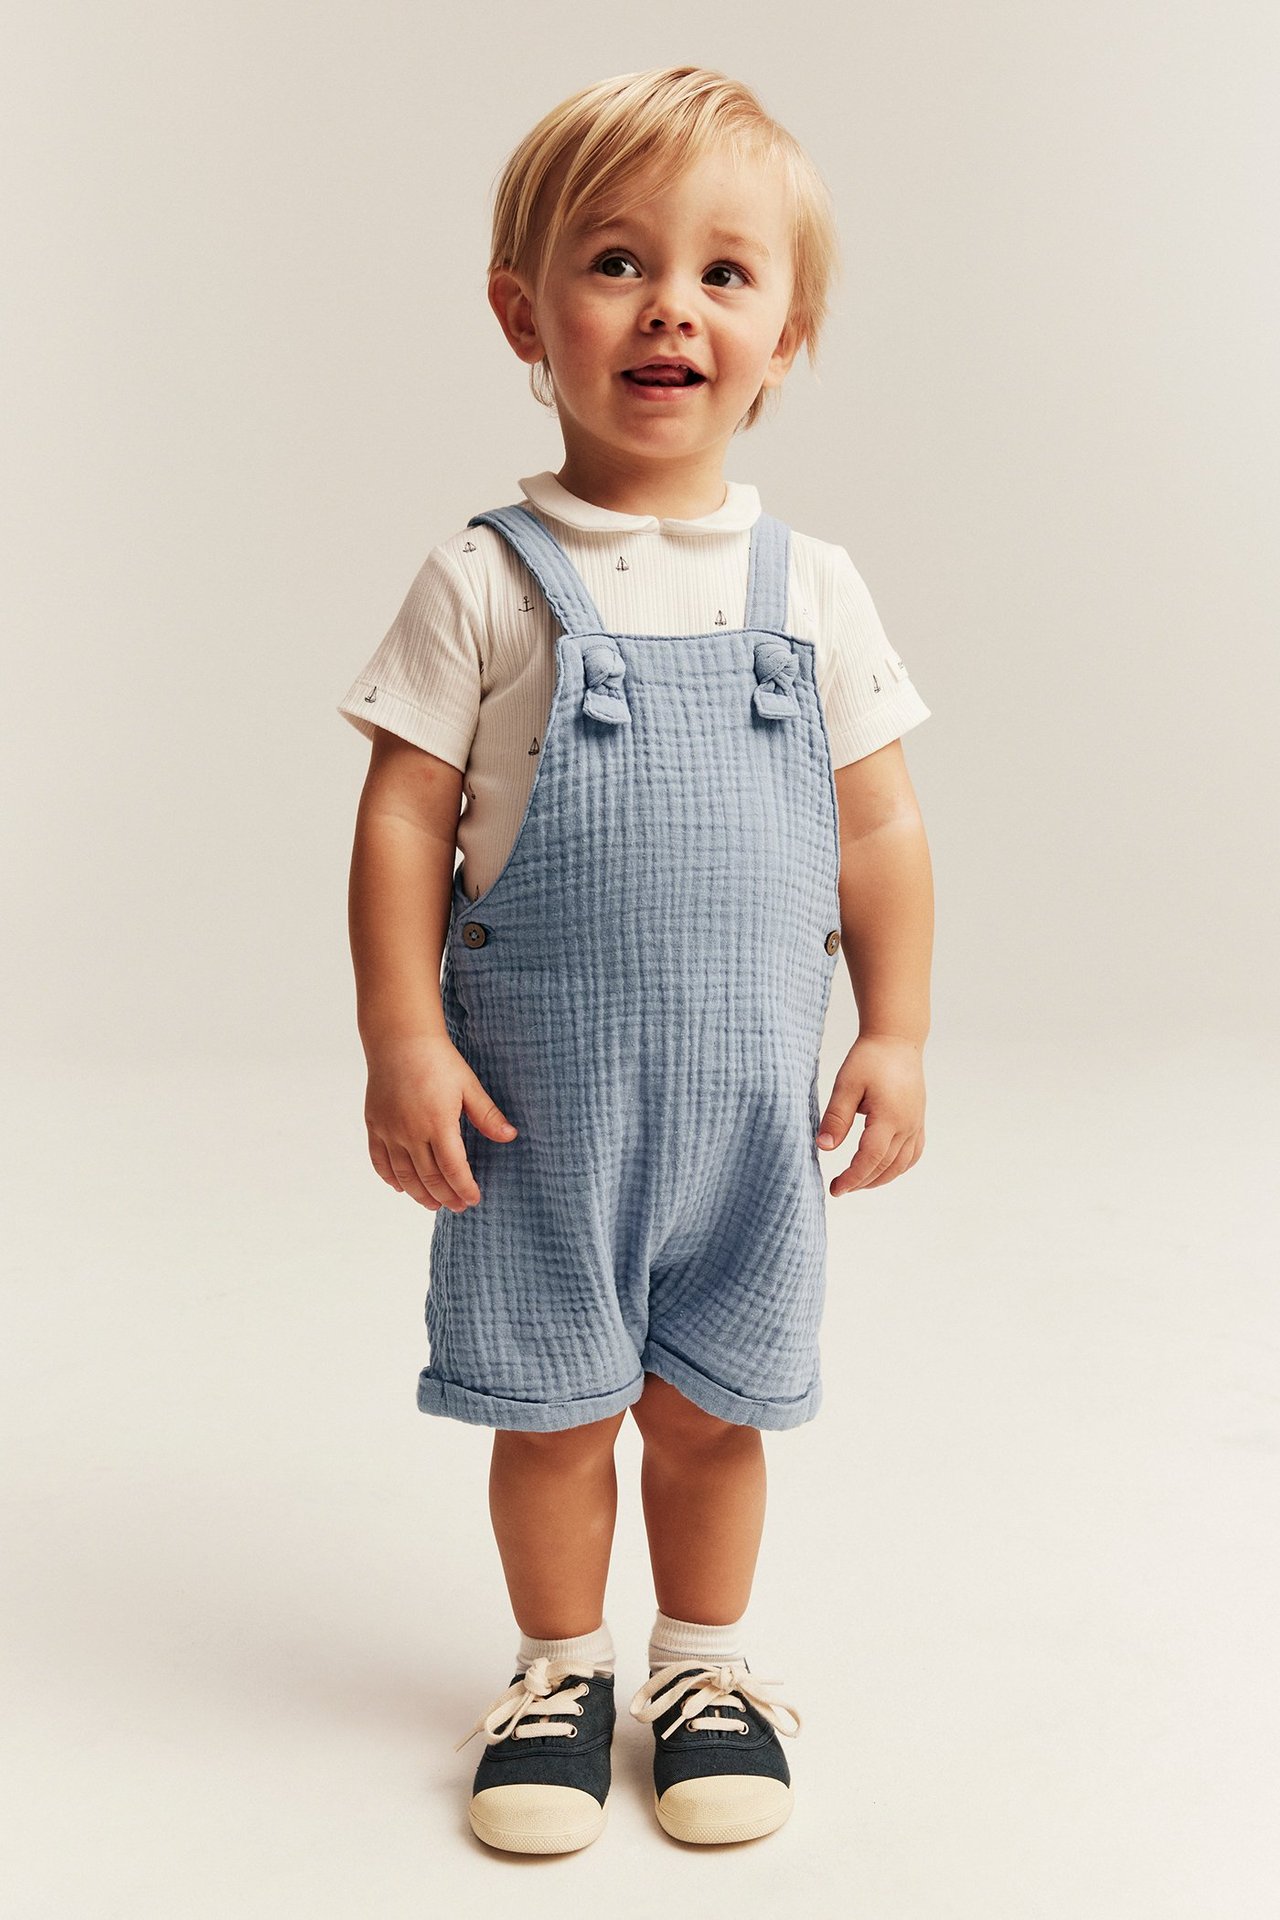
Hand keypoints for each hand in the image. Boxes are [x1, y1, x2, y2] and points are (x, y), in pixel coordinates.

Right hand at [364, 1033, 517, 1211]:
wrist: (399, 1040)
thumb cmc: (438, 1060)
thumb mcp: (469, 1085)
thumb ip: (487, 1115)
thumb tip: (510, 1136)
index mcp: (438, 1122)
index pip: (453, 1169)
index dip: (464, 1189)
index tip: (473, 1199)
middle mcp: (411, 1131)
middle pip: (429, 1178)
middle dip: (445, 1197)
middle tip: (457, 1207)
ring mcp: (389, 1130)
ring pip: (404, 1175)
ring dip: (419, 1194)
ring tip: (432, 1204)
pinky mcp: (374, 1125)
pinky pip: (379, 1161)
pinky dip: (390, 1178)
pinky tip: (402, 1187)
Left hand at [816, 1033, 924, 1194]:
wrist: (896, 1039)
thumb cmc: (869, 1058)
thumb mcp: (846, 1084)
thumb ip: (836, 1117)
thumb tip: (824, 1147)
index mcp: (889, 1117)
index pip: (870, 1159)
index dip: (852, 1178)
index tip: (835, 1189)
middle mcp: (907, 1125)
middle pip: (886, 1166)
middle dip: (862, 1182)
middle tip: (839, 1188)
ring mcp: (916, 1124)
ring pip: (902, 1164)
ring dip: (880, 1179)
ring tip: (857, 1183)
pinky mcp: (918, 1120)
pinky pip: (913, 1153)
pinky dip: (898, 1168)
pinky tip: (883, 1170)